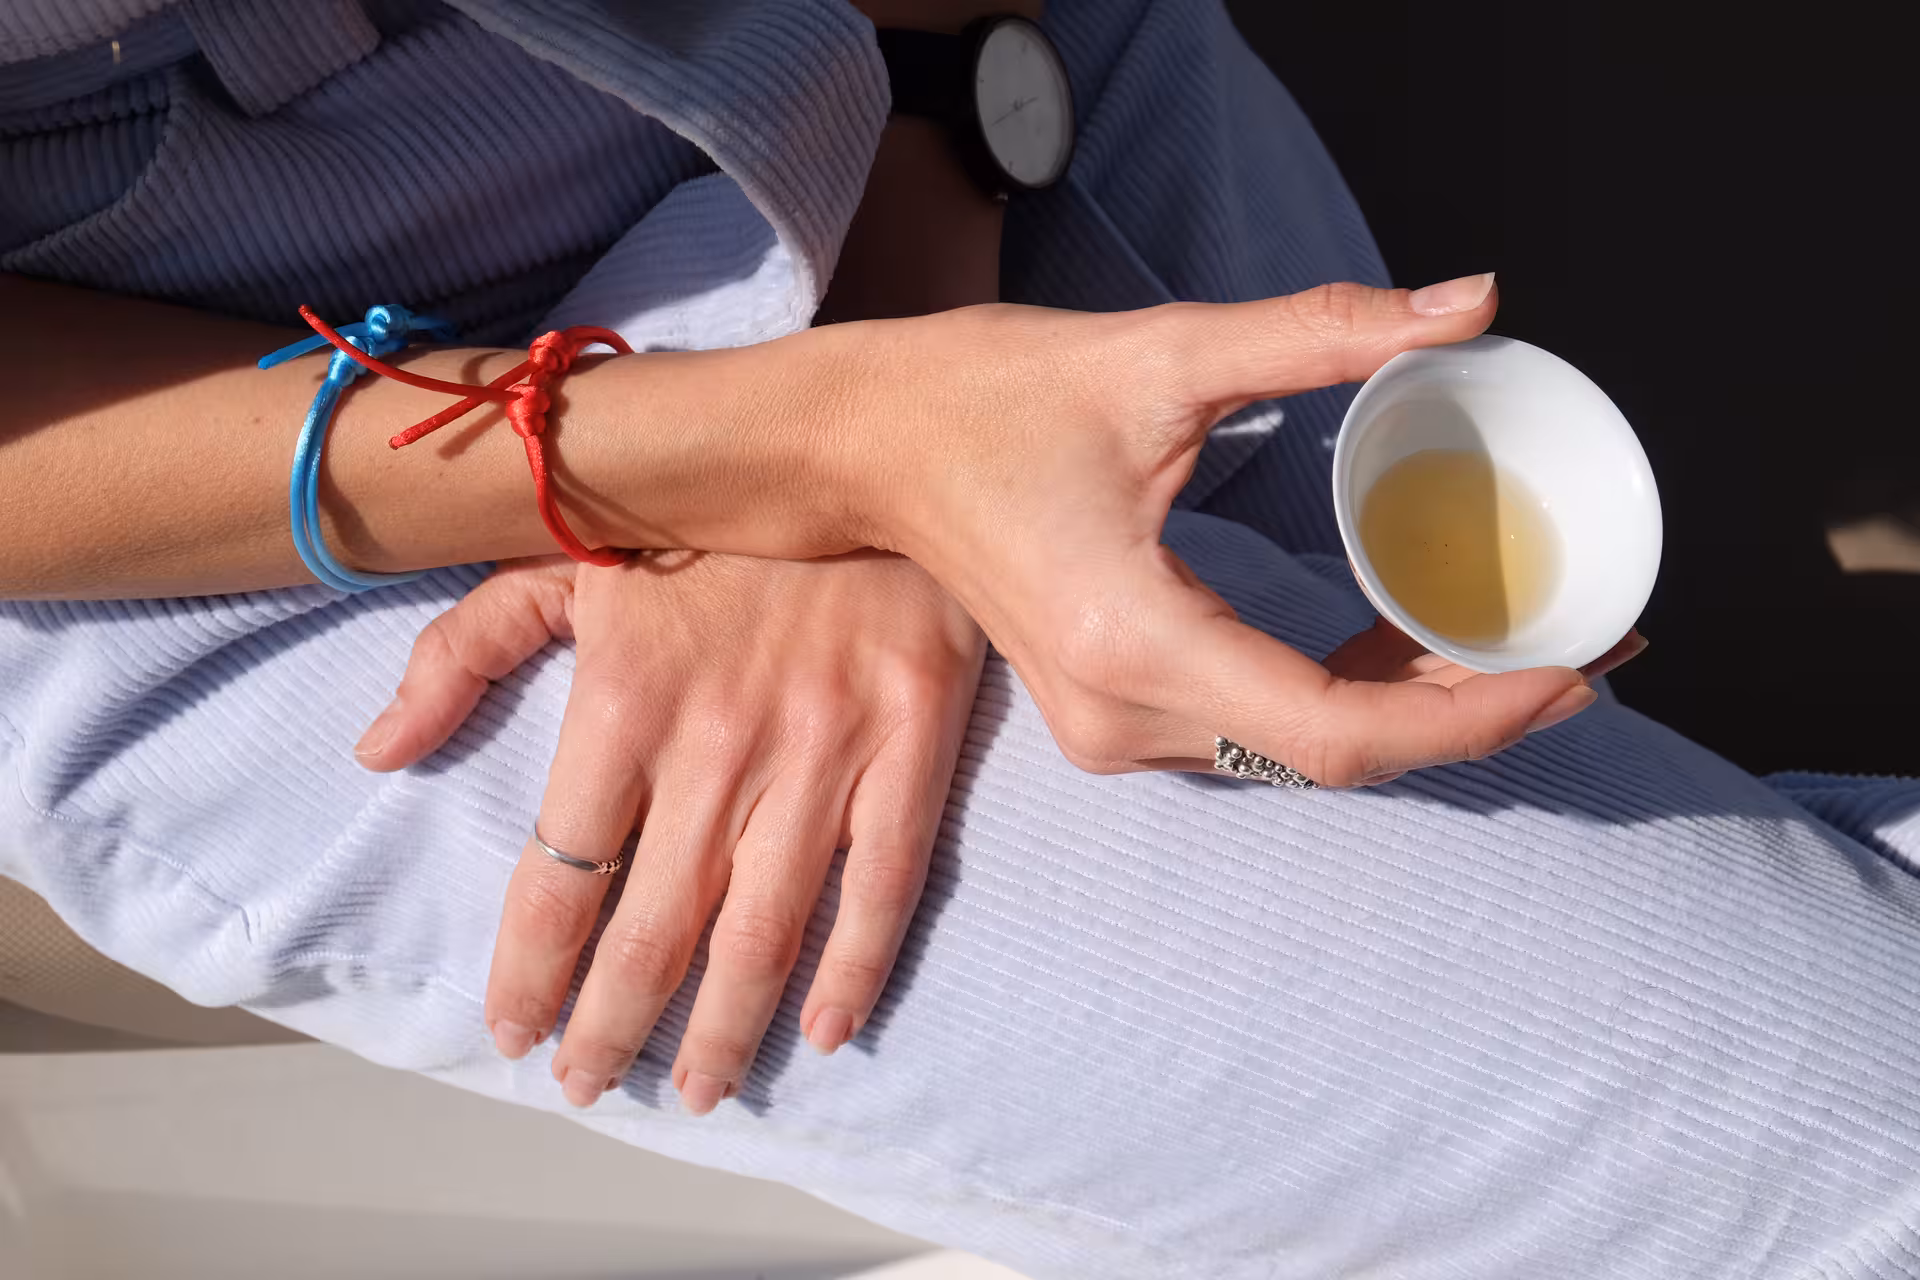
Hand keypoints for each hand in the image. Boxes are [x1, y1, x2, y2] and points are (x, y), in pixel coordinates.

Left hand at [355, 552, 985, 1111]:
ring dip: (725, 1030)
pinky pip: (884, 883)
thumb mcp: (566, 556)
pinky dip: (855, 967)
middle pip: (654, 929)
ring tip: (698, 1089)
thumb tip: (379, 752)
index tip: (515, 1033)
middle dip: (614, 1027)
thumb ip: (464, 652)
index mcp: (625, 702)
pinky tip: (824, 1028)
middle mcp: (718, 746)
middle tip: (591, 1086)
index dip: (532, 971)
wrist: (870, 443)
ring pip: (764, 930)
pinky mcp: (910, 745)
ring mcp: (823, 752)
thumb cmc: (707, 509)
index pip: (560, 877)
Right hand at [800, 274, 1621, 785]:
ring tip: (1520, 632)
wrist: (868, 447)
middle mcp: (1124, 716)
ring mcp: (1113, 729)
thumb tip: (1471, 302)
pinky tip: (1407, 634)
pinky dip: (1348, 695)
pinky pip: (1260, 731)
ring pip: (1303, 754)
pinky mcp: (1113, 714)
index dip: (1473, 715)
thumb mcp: (1160, 355)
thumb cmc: (985, 400)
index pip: (1339, 731)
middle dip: (1474, 707)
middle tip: (1591, 637)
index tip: (1576, 665)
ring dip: (1416, 704)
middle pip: (1338, 754)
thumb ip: (1322, 332)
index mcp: (1135, 641)